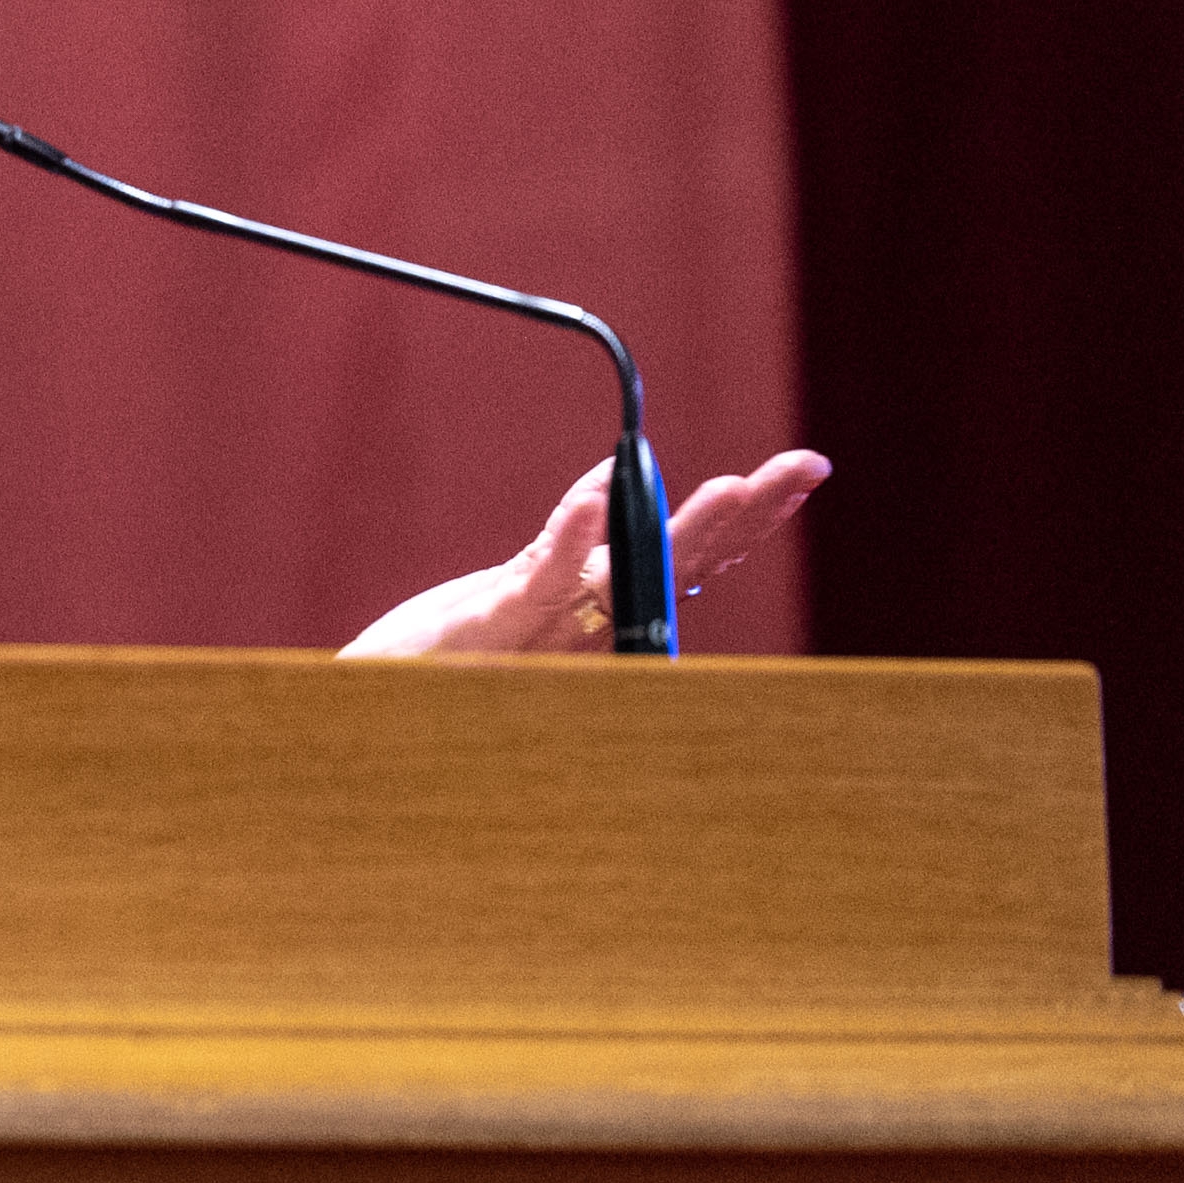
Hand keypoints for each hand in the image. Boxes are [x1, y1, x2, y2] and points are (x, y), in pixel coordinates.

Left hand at [343, 448, 832, 656]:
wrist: (378, 714)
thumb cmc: (452, 658)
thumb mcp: (517, 586)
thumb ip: (566, 542)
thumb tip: (612, 475)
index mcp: (604, 613)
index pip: (691, 559)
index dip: (747, 519)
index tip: (802, 474)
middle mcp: (591, 626)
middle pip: (682, 563)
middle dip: (747, 515)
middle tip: (805, 468)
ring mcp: (548, 631)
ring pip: (629, 575)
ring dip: (683, 529)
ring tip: (734, 485)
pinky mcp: (492, 626)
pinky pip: (540, 582)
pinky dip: (569, 540)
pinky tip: (593, 498)